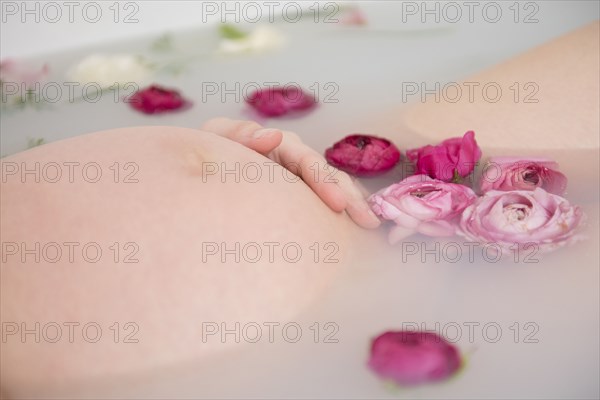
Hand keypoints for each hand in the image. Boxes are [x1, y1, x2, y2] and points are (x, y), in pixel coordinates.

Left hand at [201, 118, 380, 228]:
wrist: (200, 173)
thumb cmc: (207, 155)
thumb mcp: (216, 139)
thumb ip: (237, 135)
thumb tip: (273, 137)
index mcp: (274, 144)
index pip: (304, 157)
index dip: (321, 178)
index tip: (335, 203)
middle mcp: (291, 157)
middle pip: (325, 172)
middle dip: (345, 195)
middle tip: (363, 218)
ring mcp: (296, 176)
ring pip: (331, 184)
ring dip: (352, 202)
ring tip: (370, 223)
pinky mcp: (298, 195)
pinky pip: (325, 198)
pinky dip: (343, 208)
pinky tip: (360, 225)